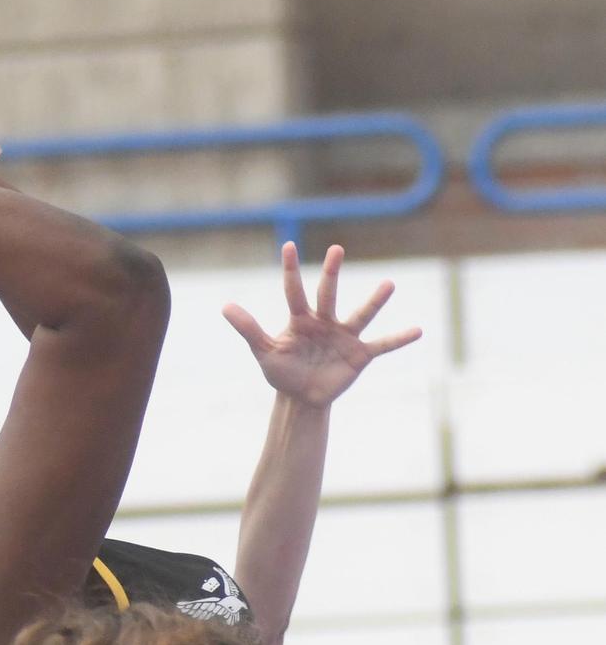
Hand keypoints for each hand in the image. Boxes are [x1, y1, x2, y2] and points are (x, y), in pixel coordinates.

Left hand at [223, 243, 420, 406]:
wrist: (301, 398)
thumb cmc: (282, 372)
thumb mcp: (264, 352)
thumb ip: (248, 329)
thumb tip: (225, 306)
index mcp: (300, 319)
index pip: (294, 291)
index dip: (291, 270)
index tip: (289, 246)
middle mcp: (324, 322)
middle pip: (327, 294)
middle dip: (331, 273)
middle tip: (336, 249)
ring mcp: (344, 336)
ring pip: (360, 314)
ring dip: (374, 301)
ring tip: (389, 284)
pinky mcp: (359, 355)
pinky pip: (382, 345)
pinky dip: (399, 339)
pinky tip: (418, 330)